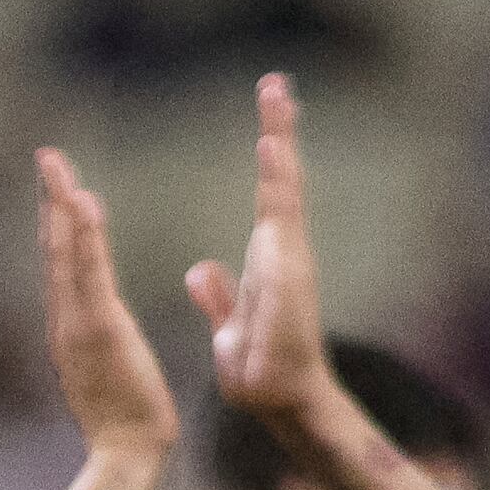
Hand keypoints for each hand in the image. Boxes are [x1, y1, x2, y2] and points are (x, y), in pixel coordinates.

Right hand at [33, 146, 179, 463]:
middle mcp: (66, 319)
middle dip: (52, 199)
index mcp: (74, 325)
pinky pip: (89, 274)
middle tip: (48, 155)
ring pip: (65, 255)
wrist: (127, 453)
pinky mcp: (97, 329)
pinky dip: (83, 237)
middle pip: (55, 249)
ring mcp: (77, 323)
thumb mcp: (111, 368)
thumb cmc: (127, 417)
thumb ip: (102, 342)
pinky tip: (83, 204)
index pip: (65, 263)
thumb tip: (101, 326)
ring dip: (61, 207)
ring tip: (59, 168)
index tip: (61, 183)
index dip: (60, 221)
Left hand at [184, 73, 338, 429]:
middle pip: (284, 183)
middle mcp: (285, 256)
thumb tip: (199, 270)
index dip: (273, 143)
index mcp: (271, 255)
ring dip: (280, 173)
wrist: (281, 404)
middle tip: (276, 85)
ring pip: (285, 212)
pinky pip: (281, 262)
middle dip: (281, 133)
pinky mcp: (287, 306)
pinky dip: (277, 237)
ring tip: (272, 131)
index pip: (272, 188)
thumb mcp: (230, 324)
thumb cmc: (261, 366)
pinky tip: (273, 208)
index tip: (271, 97)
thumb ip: (219, 295)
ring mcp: (291, 277)